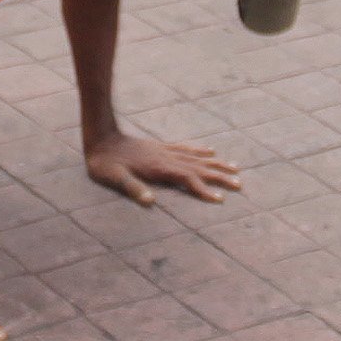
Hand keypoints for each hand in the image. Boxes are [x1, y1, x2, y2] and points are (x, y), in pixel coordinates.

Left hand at [85, 129, 242, 208]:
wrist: (100, 138)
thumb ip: (132, 188)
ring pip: (197, 158)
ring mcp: (165, 151)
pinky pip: (187, 149)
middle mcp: (166, 158)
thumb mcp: (115, 178)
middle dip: (220, 176)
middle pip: (199, 167)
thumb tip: (150, 202)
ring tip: (235, 167)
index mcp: (158, 168)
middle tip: (240, 184)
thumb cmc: (105, 164)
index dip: (204, 189)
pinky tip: (210, 151)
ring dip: (216, 164)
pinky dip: (201, 151)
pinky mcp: (161, 148)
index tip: (220, 199)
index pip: (188, 179)